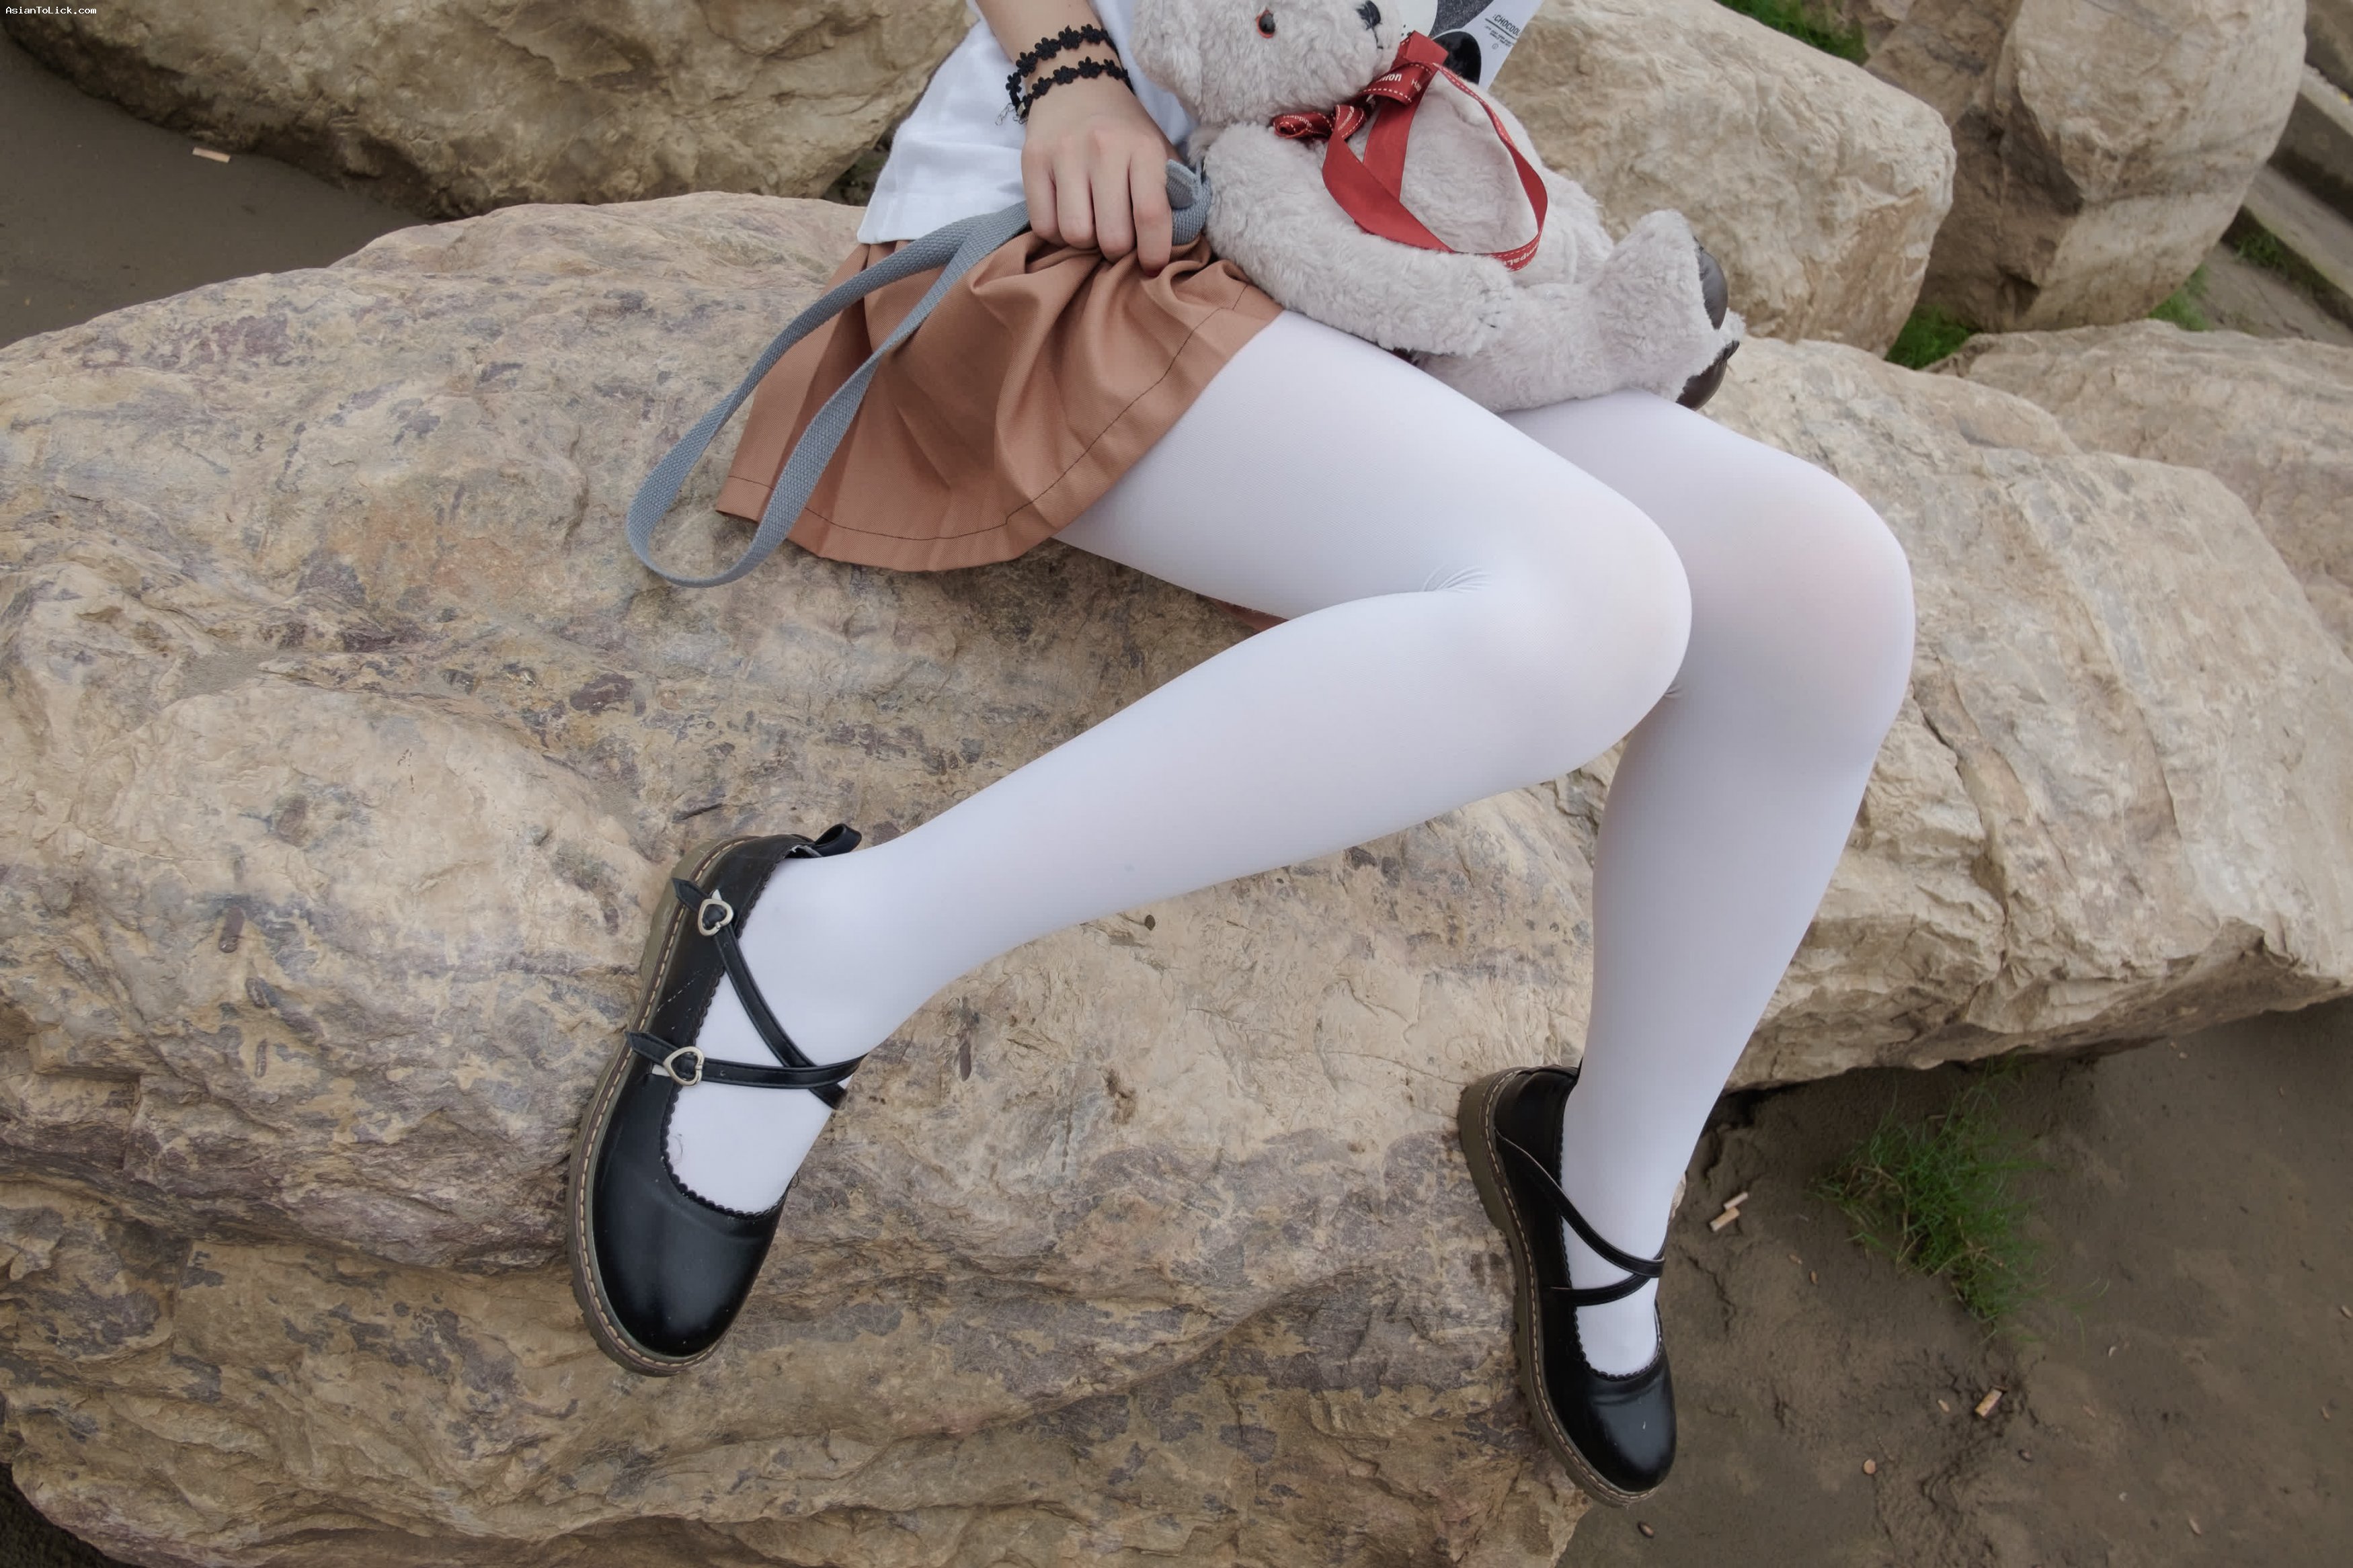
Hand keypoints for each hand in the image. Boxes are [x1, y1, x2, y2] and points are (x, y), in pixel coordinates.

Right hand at [1020, 75, 1177, 272]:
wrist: (1077, 82)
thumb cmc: (1126, 131)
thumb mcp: (1159, 151)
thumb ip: (1174, 192)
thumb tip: (1182, 243)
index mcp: (1143, 147)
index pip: (1151, 215)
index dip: (1153, 253)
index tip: (1152, 268)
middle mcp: (1103, 148)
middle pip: (1111, 237)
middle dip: (1118, 251)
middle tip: (1119, 239)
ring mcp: (1064, 153)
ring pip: (1075, 235)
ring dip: (1086, 243)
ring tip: (1092, 224)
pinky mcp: (1033, 161)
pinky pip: (1044, 226)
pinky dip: (1057, 234)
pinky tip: (1068, 215)